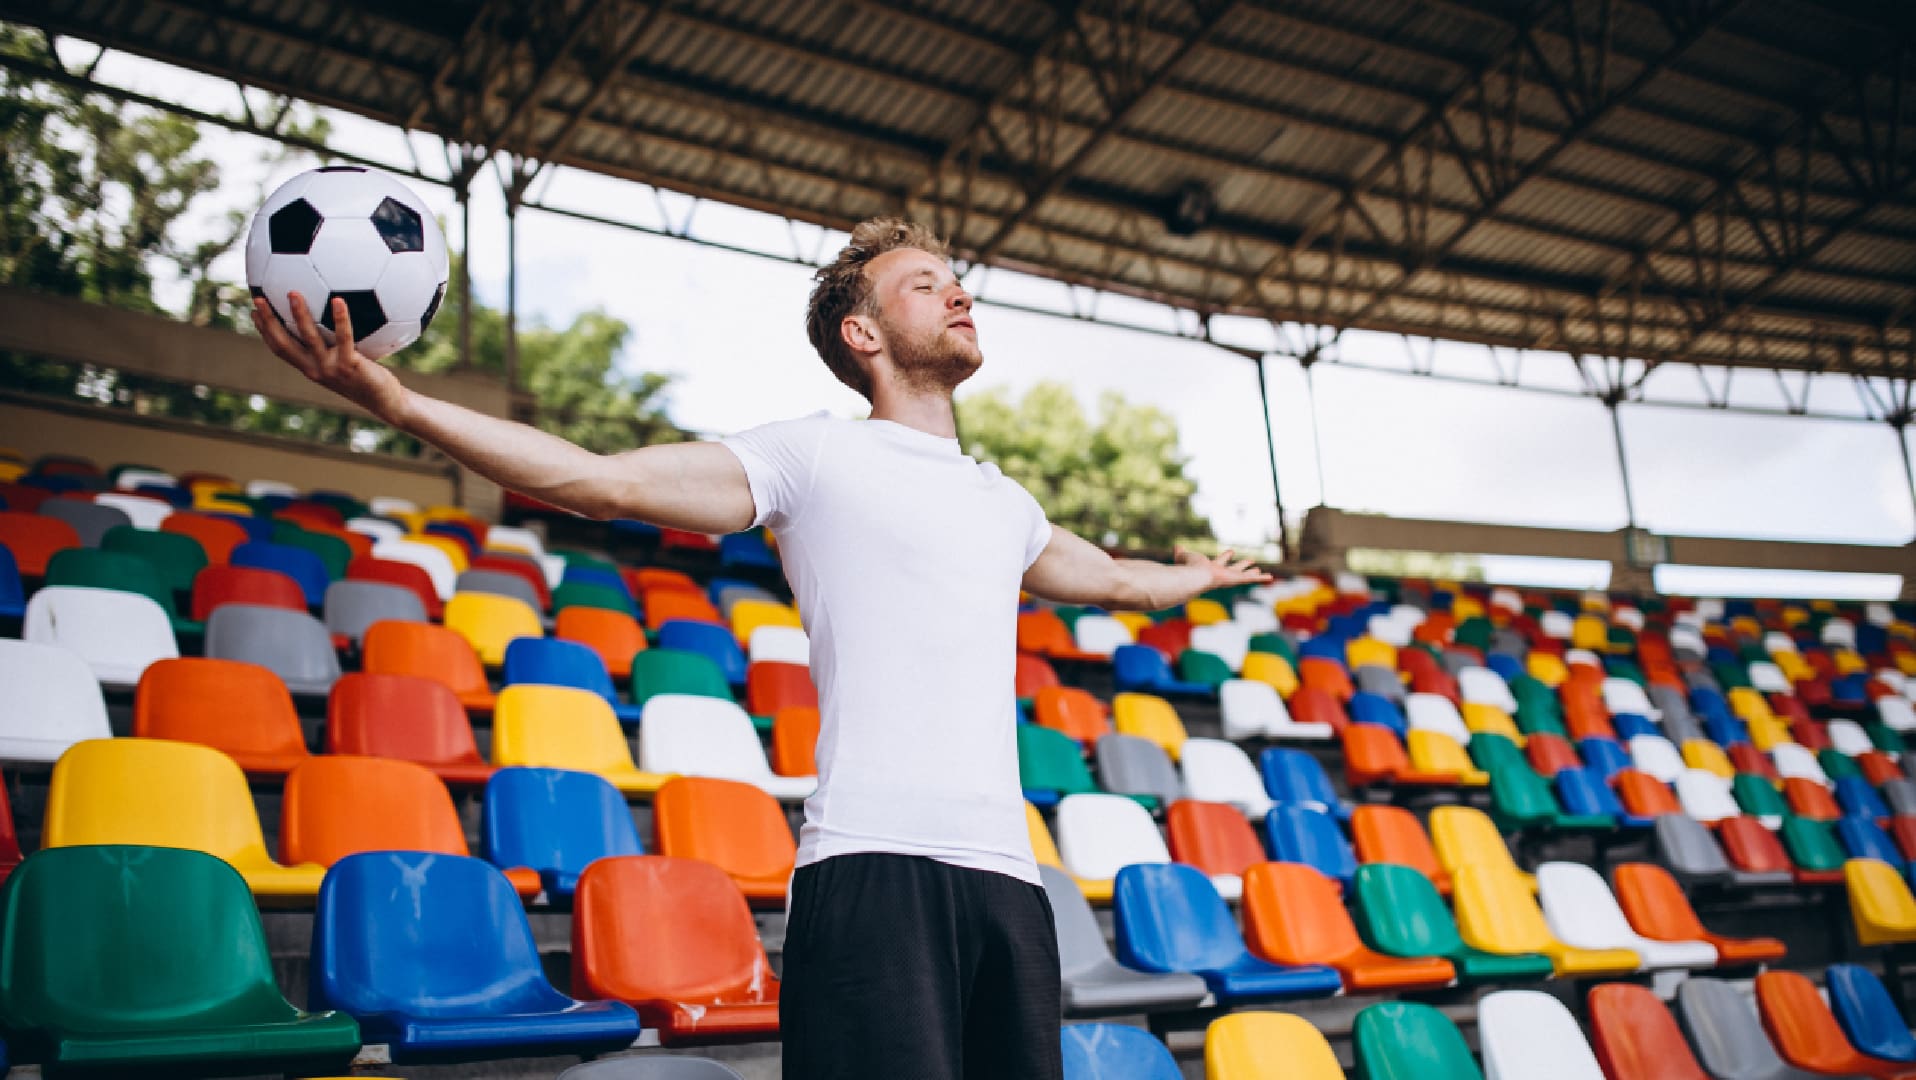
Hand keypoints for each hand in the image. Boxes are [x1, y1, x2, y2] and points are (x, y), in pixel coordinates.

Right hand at [252, 292, 410, 426]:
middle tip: (258, 298)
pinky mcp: (349, 366)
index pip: (280, 348)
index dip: (264, 330)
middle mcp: (315, 369)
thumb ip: (334, 344)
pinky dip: (340, 319)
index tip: (253, 310)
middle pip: (284, 343)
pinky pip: (344, 338)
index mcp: (310, 368)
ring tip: (292, 293)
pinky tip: (338, 300)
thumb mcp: (345, 360)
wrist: (386, 401)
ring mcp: (331, 368)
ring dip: (299, 315)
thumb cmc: (368, 378)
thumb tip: (334, 314)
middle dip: (268, 321)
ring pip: (309, 338)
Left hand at [1175, 545, 1273, 587]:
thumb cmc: (1187, 568)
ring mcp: (1228, 578)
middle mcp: (1221, 575)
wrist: (1193, 577)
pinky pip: (1250, 579)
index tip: (1231, 551)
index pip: (1219, 562)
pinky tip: (1270, 577)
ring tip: (1261, 571)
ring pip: (1243, 575)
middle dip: (1241, 565)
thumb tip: (1177, 547)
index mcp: (1210, 569)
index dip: (1225, 557)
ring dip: (1252, 573)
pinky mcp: (1235, 579)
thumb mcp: (1183, 557)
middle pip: (1234, 570)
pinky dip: (1261, 578)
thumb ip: (1181, 553)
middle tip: (1250, 561)